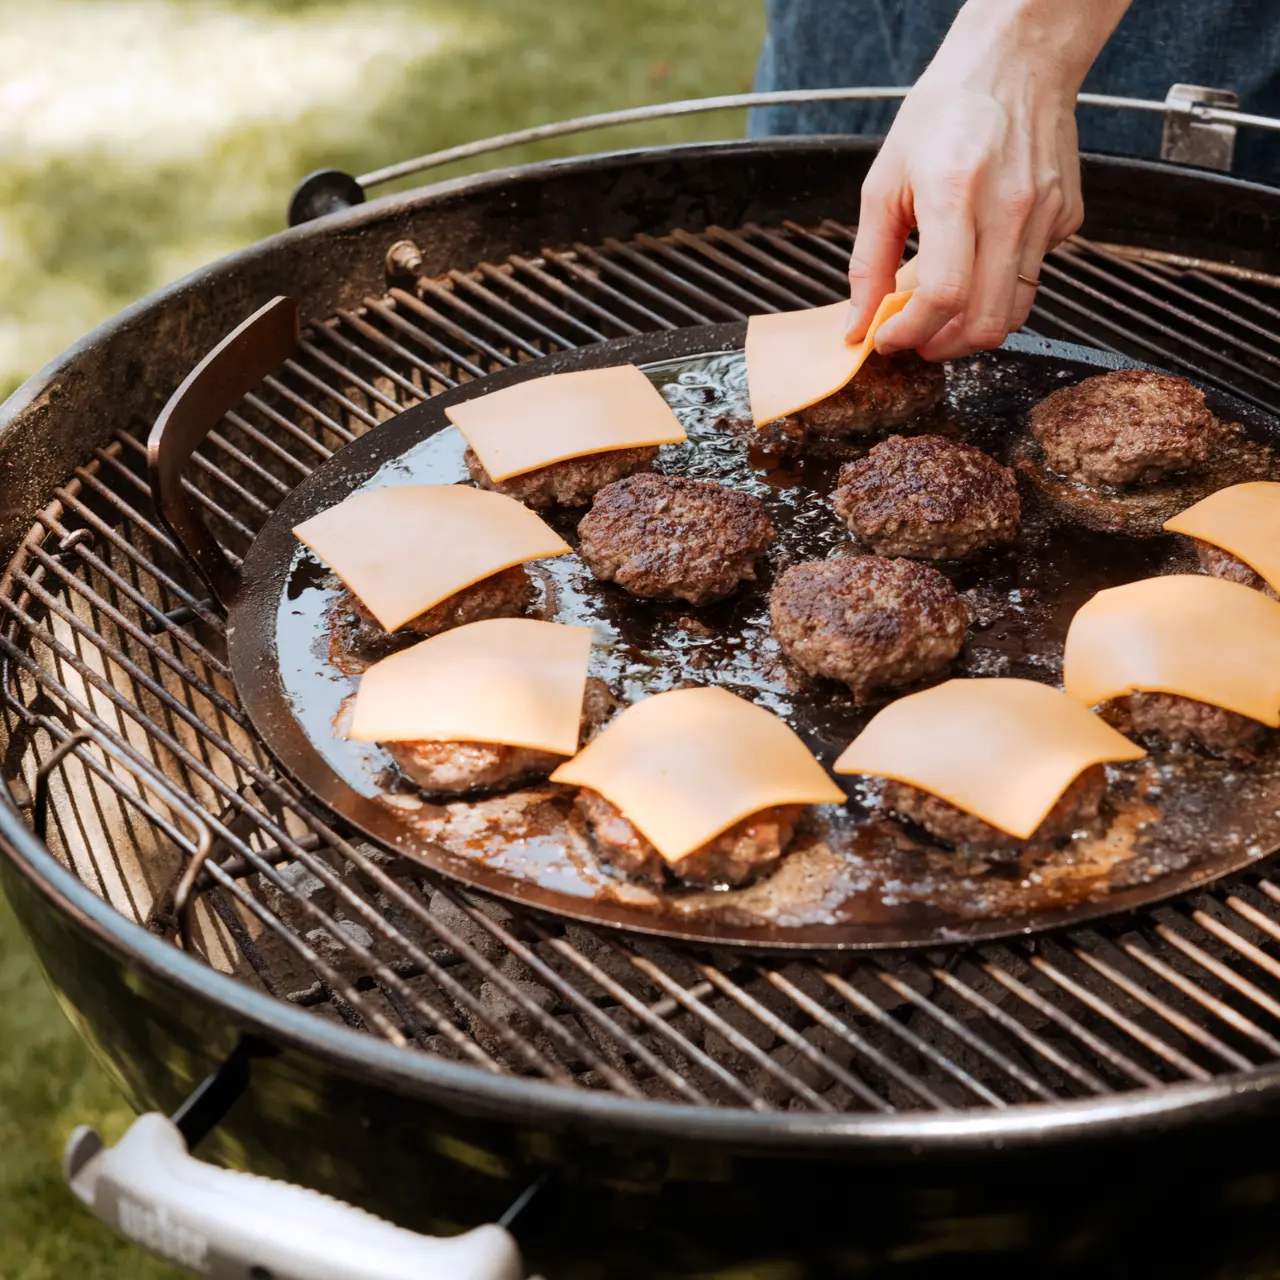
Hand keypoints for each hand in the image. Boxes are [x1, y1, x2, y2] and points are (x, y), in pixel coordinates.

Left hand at [846, 0, 1129, 360]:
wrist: (1015, 62)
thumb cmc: (946, 113)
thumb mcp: (885, 183)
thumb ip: (870, 261)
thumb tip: (858, 321)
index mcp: (955, 192)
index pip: (944, 294)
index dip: (911, 331)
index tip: (888, 338)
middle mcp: (1010, 207)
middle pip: (987, 321)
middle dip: (944, 347)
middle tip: (917, 340)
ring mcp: (1045, 215)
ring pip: (1016, 311)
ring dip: (973, 329)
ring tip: (942, 314)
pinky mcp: (1066, 218)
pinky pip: (1032, 277)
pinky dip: (1000, 287)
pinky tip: (979, 261)